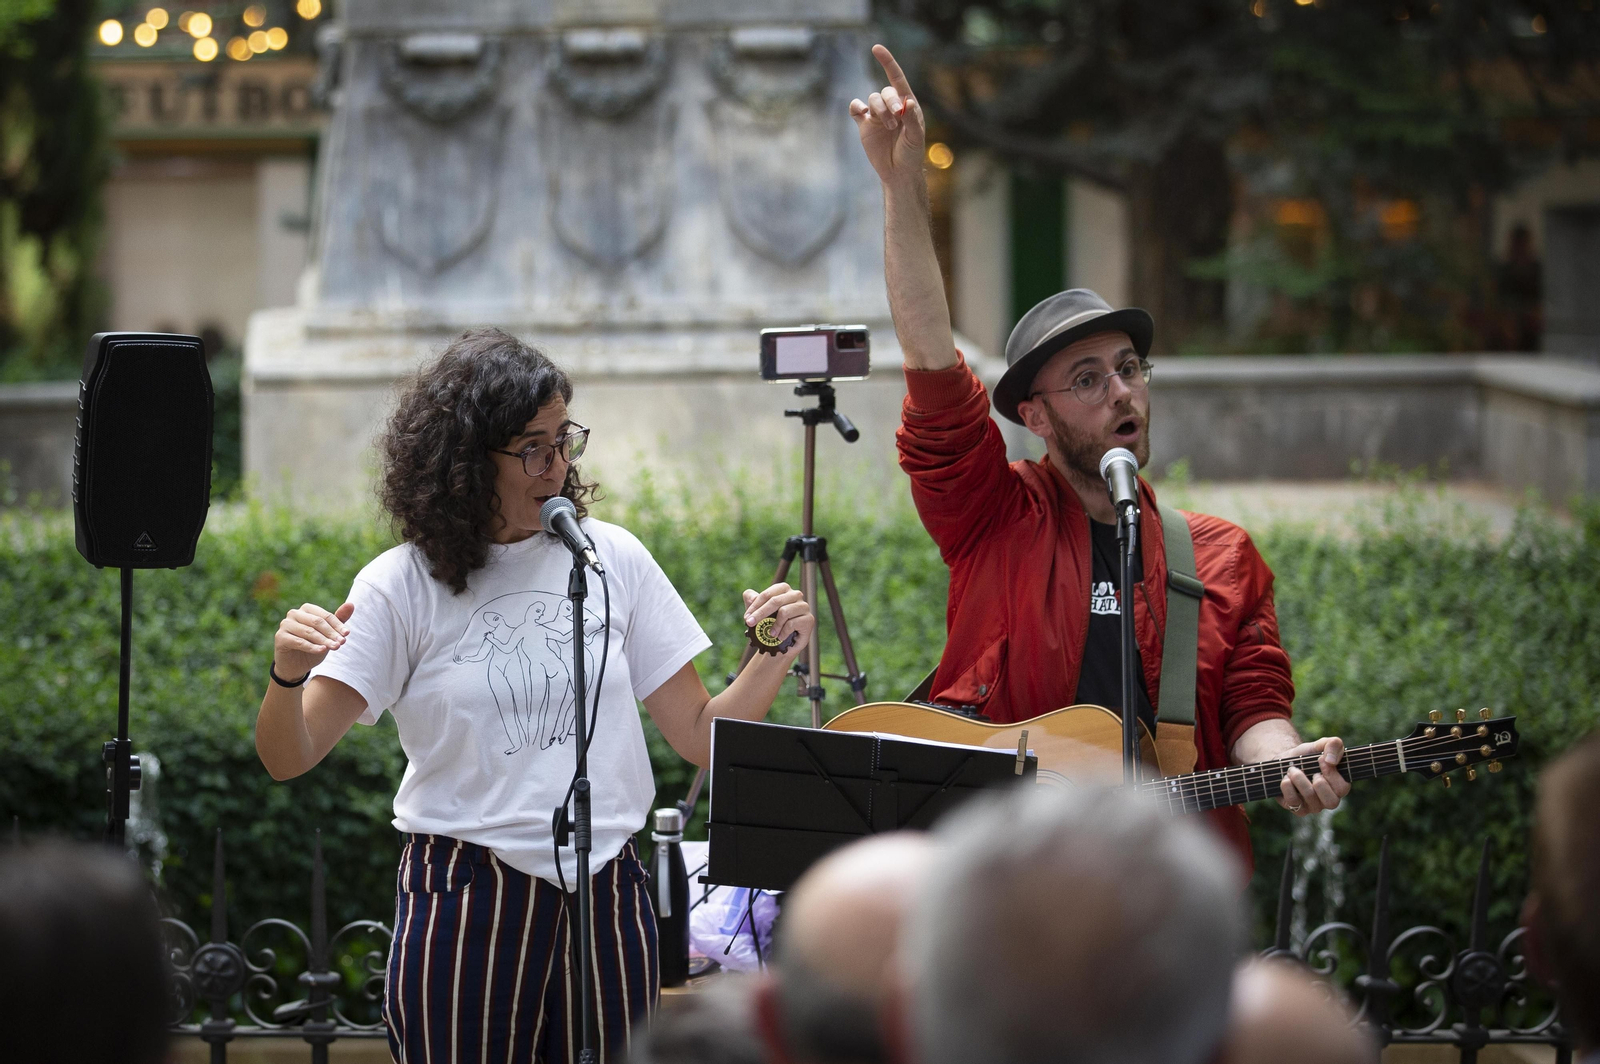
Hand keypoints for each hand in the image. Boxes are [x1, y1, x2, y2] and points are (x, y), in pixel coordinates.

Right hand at [273, 601, 354, 682]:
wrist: (296, 665)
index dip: (338, 625)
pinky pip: (299, 641)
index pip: (325, 616)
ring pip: (309, 632)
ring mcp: (285, 624)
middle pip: (317, 622)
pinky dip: (312, 647)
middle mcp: (294, 614)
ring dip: (324, 640)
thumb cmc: (313, 646)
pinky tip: (322, 651)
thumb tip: (351, 604)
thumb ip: (339, 619)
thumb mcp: (328, 634)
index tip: (347, 634)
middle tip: (342, 643)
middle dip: (331, 633)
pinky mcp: (280, 637)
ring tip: (335, 647)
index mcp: (307, 609)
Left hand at [742, 583, 814, 658]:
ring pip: (784, 612)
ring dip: (774, 625)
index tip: (747, 618)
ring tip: (770, 634)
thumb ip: (751, 600)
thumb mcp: (758, 612)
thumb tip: (749, 595)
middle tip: (750, 623)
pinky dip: (783, 632)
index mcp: (784, 589)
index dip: (755, 606)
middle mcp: (796, 595)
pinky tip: (780, 637)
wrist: (782, 645)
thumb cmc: (770, 625)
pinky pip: (792, 623)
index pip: (768, 594)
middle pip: (775, 601)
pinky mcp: (809, 619)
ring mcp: (804, 607)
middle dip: (760, 613)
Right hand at [848, 44, 926, 188]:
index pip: (896, 78)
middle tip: (896, 119)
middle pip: (885, 91)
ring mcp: (877, 114)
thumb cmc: (912, 154)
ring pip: (871, 99)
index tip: (876, 48)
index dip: (887, 62)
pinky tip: (862, 113)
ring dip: (880, 110)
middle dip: (890, 102)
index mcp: (907, 103)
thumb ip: (912, 119)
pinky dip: (857, 107)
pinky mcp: (864, 125)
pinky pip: (855, 108)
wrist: (898, 172)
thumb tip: (908, 102)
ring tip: (889, 128)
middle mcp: (891, 106)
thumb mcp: (916, 137)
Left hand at [1276, 736, 1349, 815]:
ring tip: (1292, 769)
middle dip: (1319, 783)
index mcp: (1339, 787)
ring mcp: (1312, 806)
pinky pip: (1293, 802)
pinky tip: (1286, 778)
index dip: (1332, 774)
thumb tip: (1331, 761)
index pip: (1342, 789)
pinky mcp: (1296, 808)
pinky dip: (1287, 786)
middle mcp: (1328, 800)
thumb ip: (1334, 744)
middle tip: (1310, 770)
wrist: (1285, 760)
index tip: (1320, 759)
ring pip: (1311, 799)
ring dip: (1299, 779)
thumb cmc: (1307, 755)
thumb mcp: (1321, 745)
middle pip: (1331, 802)